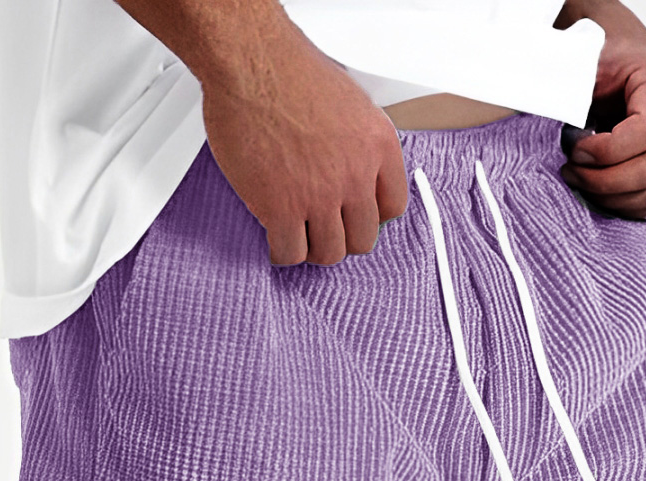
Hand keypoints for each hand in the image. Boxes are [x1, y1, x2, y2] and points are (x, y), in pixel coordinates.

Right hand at [200, 14, 407, 266]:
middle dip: (342, 238)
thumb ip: (358, 143)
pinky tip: (275, 237)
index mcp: (379, 146)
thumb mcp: (351, 103)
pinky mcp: (282, 207)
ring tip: (298, 235)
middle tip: (323, 230)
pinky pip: (290, 252)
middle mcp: (356, 174)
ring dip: (312, 249)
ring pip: (328, 253)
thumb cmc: (291, 71)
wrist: (252, 61)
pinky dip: (282, 251)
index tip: (354, 216)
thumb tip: (353, 168)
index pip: (393, 208)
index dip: (371, 217)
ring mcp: (320, 195)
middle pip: (362, 239)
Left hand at [560, 2, 645, 218]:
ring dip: (608, 196)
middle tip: (569, 171)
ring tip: (579, 178)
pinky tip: (596, 189)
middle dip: (601, 181)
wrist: (628, 65)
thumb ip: (576, 79)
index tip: (573, 148)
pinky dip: (620, 204)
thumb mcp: (591, 57)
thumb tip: (552, 104)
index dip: (604, 151)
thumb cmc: (610, 63)